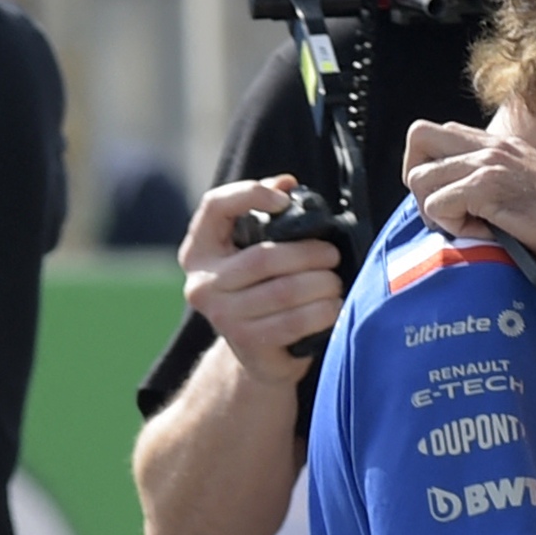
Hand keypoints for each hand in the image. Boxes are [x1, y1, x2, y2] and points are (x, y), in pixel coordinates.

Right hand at [179, 175, 342, 383]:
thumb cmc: (266, 286)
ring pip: (284, 292)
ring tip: (335, 283)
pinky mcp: (247, 344)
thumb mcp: (261, 248)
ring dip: (323, 284)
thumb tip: (287, 182)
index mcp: (200, 250)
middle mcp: (203, 283)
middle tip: (332, 255)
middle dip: (310, 253)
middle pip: (264, 257)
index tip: (285, 198)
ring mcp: (222, 317)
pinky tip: (333, 306)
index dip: (250, 194)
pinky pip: (295, 322)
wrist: (259, 351)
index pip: (215, 207)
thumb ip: (271, 213)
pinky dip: (323, 311)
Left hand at [403, 120, 535, 274]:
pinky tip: (482, 232)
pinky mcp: (488, 188)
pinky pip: (438, 204)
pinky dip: (452, 226)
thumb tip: (461, 198)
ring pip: (421, 178)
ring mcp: (489, 164)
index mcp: (499, 144)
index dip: (430, 166)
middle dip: (418, 179)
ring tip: (469, 226)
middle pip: (419, 136)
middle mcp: (491, 146)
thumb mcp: (527, 185)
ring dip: (436, 209)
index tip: (446, 197)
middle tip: (441, 209)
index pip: (439, 133)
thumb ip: (496, 179)